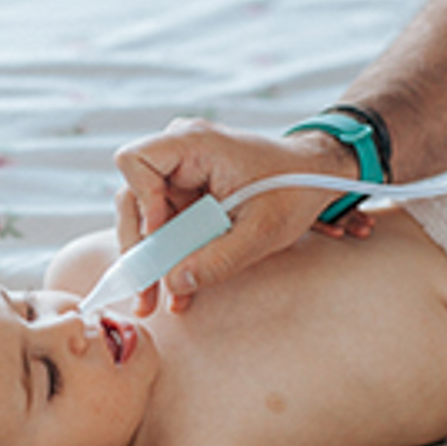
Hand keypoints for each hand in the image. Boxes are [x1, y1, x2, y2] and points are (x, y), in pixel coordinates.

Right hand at [114, 118, 357, 314]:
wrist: (314, 177)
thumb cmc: (294, 189)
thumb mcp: (263, 231)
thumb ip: (220, 258)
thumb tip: (175, 283)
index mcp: (195, 144)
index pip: (135, 161)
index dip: (141, 200)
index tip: (159, 235)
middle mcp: (179, 154)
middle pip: (132, 197)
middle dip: (137, 248)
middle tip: (144, 291)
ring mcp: (180, 175)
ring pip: (143, 217)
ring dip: (149, 260)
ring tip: (153, 301)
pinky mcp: (186, 196)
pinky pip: (165, 227)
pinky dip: (168, 258)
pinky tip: (175, 291)